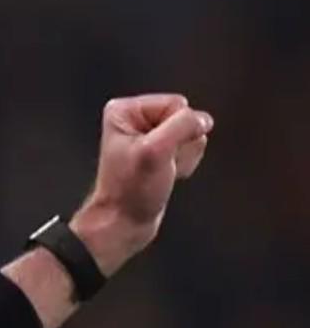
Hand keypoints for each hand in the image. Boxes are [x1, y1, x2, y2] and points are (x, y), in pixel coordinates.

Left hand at [70, 93, 213, 274]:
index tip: (157, 152)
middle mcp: (135, 120)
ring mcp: (150, 137)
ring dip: (183, 157)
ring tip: (160, 172)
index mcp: (125, 111)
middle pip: (185, 119)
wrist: (124, 223)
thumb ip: (182, 126)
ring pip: (190, 135)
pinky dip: (184, 165)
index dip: (176, 130)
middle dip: (180, 145)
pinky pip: (190, 149)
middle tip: (159, 164)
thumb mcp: (156, 152)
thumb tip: (203, 119)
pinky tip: (166, 176)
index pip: (176, 104)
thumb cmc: (130, 191)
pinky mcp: (161, 153)